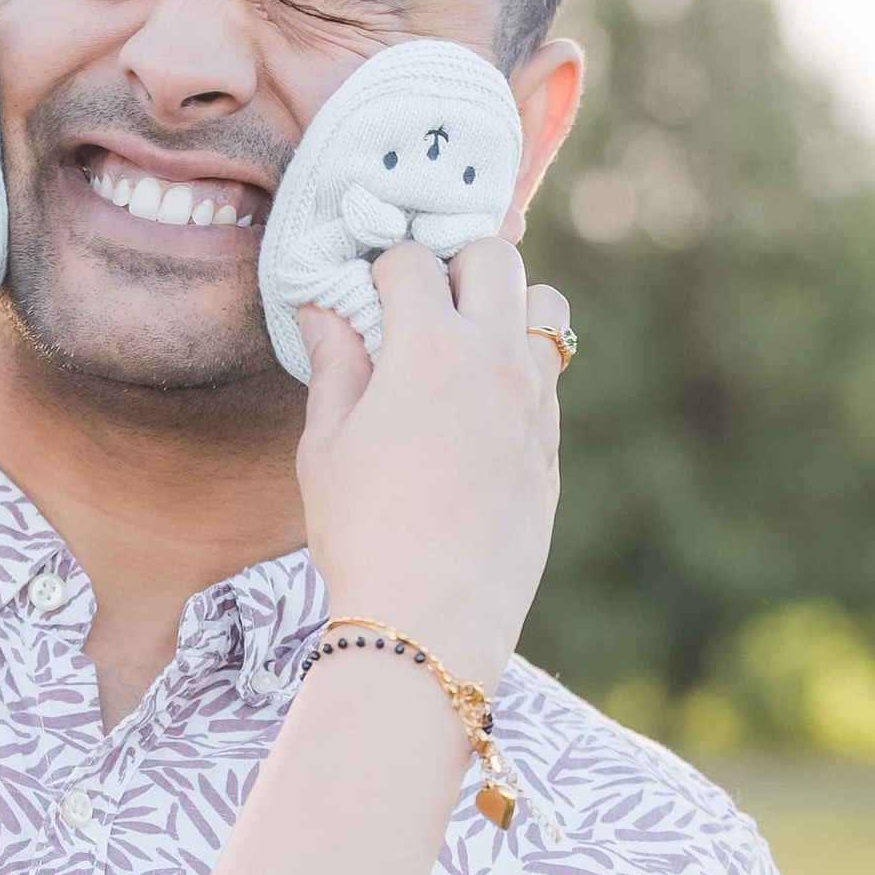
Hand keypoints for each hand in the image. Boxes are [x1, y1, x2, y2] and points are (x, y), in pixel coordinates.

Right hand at [295, 241, 569, 696]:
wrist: (429, 618)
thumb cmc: (363, 532)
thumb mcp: (326, 446)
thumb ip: (334, 365)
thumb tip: (325, 309)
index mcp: (431, 346)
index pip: (413, 259)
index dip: (379, 268)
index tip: (363, 293)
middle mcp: (496, 359)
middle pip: (496, 256)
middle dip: (454, 262)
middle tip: (420, 303)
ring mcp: (534, 402)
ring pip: (545, 306)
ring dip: (507, 306)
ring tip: (466, 344)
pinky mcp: (550, 446)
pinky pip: (548, 375)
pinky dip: (518, 368)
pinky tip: (478, 408)